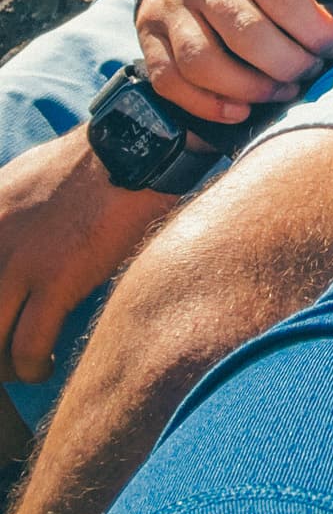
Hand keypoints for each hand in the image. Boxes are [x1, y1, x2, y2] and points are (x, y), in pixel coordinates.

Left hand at [0, 126, 173, 383]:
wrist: (137, 147)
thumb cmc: (91, 163)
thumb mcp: (23, 177)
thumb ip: (2, 214)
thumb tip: (2, 244)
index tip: (2, 313)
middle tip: (5, 347)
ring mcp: (20, 260)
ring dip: (4, 363)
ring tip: (21, 365)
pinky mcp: (56, 280)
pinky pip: (28, 347)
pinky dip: (33, 366)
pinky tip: (47, 364)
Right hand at [136, 0, 332, 122]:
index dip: (316, 28)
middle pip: (245, 34)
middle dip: (288, 63)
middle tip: (312, 71)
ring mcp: (168, 7)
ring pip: (203, 62)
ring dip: (249, 88)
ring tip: (284, 91)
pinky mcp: (147, 35)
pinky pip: (169, 79)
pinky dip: (204, 104)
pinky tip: (241, 110)